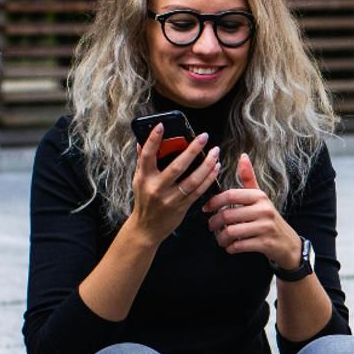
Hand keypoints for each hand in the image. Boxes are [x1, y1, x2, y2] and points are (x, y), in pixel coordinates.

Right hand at [126, 126, 219, 242]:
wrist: (147, 228)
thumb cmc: (144, 201)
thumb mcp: (138, 180)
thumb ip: (142, 161)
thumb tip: (141, 141)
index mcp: (144, 178)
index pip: (147, 155)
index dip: (153, 140)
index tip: (162, 125)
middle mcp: (156, 188)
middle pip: (177, 166)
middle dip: (192, 150)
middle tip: (204, 137)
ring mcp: (170, 198)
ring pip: (192, 180)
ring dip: (206, 165)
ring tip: (215, 152)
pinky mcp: (182, 207)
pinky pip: (198, 191)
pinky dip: (208, 179)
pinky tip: (215, 168)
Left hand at [203, 154, 302, 271]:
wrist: (288, 243)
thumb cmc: (268, 218)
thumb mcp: (260, 198)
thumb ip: (249, 178)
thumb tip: (243, 156)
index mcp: (259, 196)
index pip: (230, 195)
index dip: (214, 202)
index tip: (206, 208)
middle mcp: (264, 210)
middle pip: (228, 215)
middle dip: (214, 223)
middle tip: (211, 226)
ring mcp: (265, 227)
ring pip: (232, 232)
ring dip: (221, 238)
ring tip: (220, 239)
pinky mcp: (265, 243)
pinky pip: (239, 245)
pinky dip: (231, 248)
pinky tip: (230, 247)